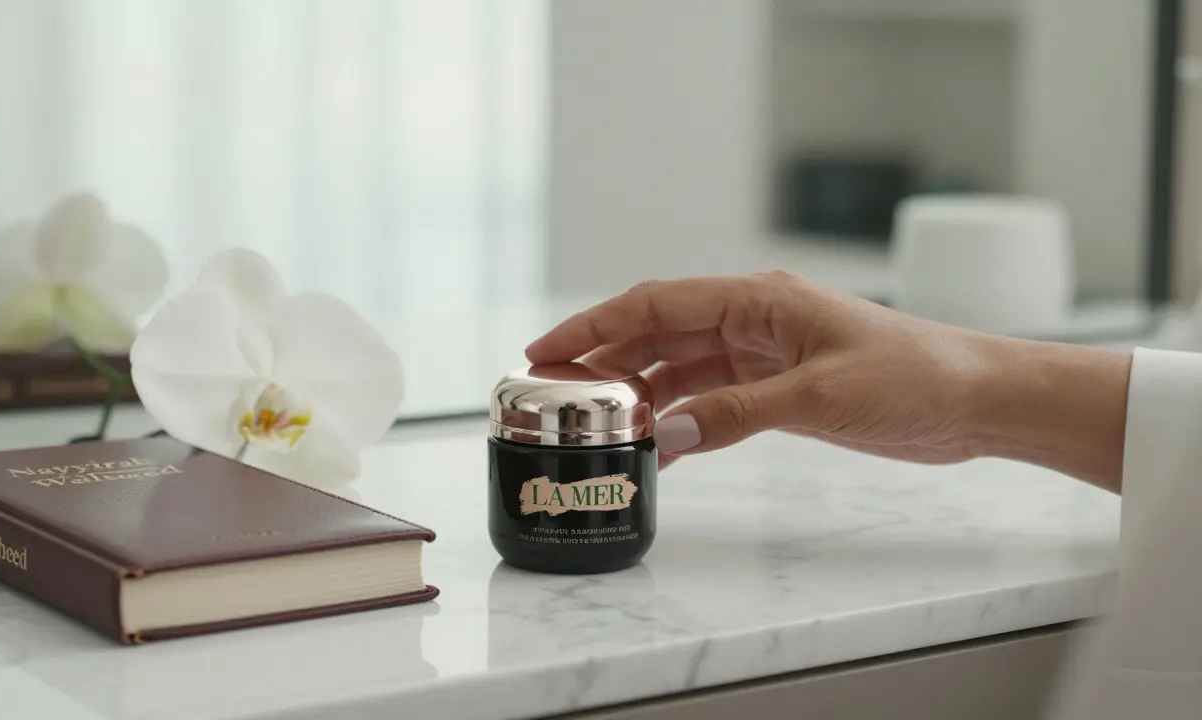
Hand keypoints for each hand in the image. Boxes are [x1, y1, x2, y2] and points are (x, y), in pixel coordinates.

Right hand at [526, 271, 1131, 490]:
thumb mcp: (818, 394)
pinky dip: (682, 419)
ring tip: (596, 425)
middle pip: (658, 335)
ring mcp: (765, 355)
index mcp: (758, 299)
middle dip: (605, 362)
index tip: (546, 352)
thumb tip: (667, 435)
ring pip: (680, 369)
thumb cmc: (914, 376)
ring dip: (640, 394)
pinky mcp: (780, 389)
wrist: (975, 400)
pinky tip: (657, 444)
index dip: (595, 326)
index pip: (656, 303)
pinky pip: (712, 400)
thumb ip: (738, 414)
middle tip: (552, 396)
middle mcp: (754, 320)